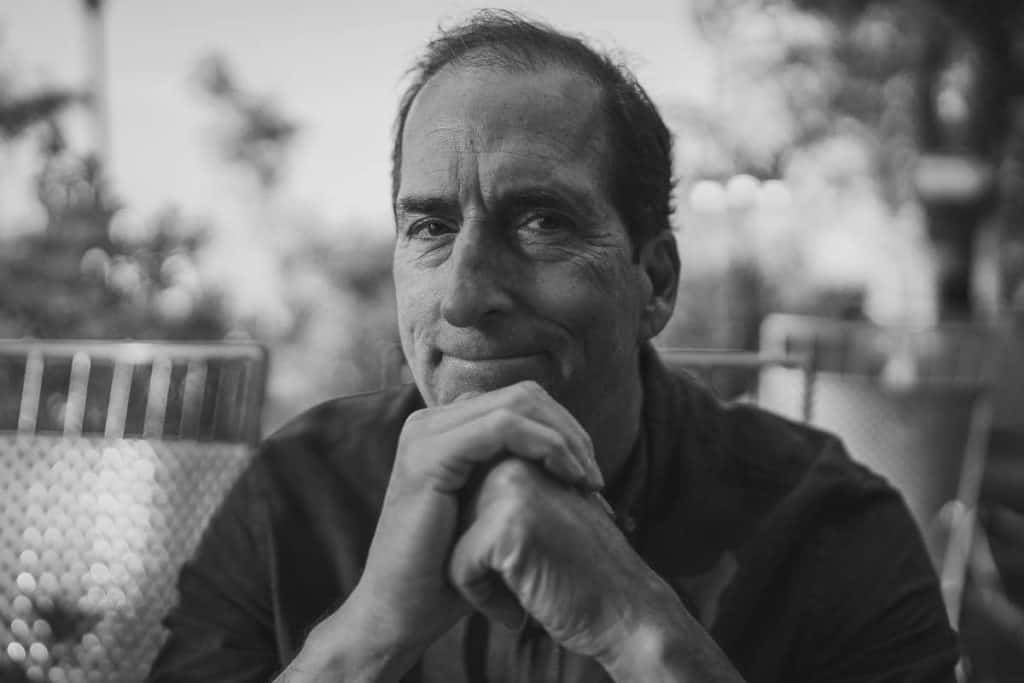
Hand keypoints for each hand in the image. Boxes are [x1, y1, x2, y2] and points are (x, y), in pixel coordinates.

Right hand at [312, 381, 603, 673]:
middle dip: (570, 430)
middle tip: (595, 477)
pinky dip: (546, 446)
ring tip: (587, 481)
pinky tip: (567, 478)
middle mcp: (432, 421)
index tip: (590, 475)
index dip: (564, 429)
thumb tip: (578, 460)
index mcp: (445, 428)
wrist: (400, 614)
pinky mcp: (429, 456)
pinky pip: (503, 427)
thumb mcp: (492, 512)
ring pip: (518, 403)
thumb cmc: (449, 573)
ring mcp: (425, 434)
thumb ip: (520, 474)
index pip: (521, 400)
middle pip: (524, 394)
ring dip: (564, 439)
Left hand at [448, 458, 697, 675]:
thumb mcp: (535, 519)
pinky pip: (461, 567)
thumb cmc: (578, 572)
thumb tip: (450, 493)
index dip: (486, 543)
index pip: (464, 502)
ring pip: (454, 543)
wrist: (626, 613)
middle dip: (480, 557)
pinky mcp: (507, 521)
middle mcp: (515, 460)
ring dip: (482, 576)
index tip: (528, 558)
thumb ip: (496, 496)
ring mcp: (511, 485)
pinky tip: (518, 608)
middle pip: (455, 521)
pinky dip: (483, 597)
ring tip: (527, 585)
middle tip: (533, 571)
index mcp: (522, 455)